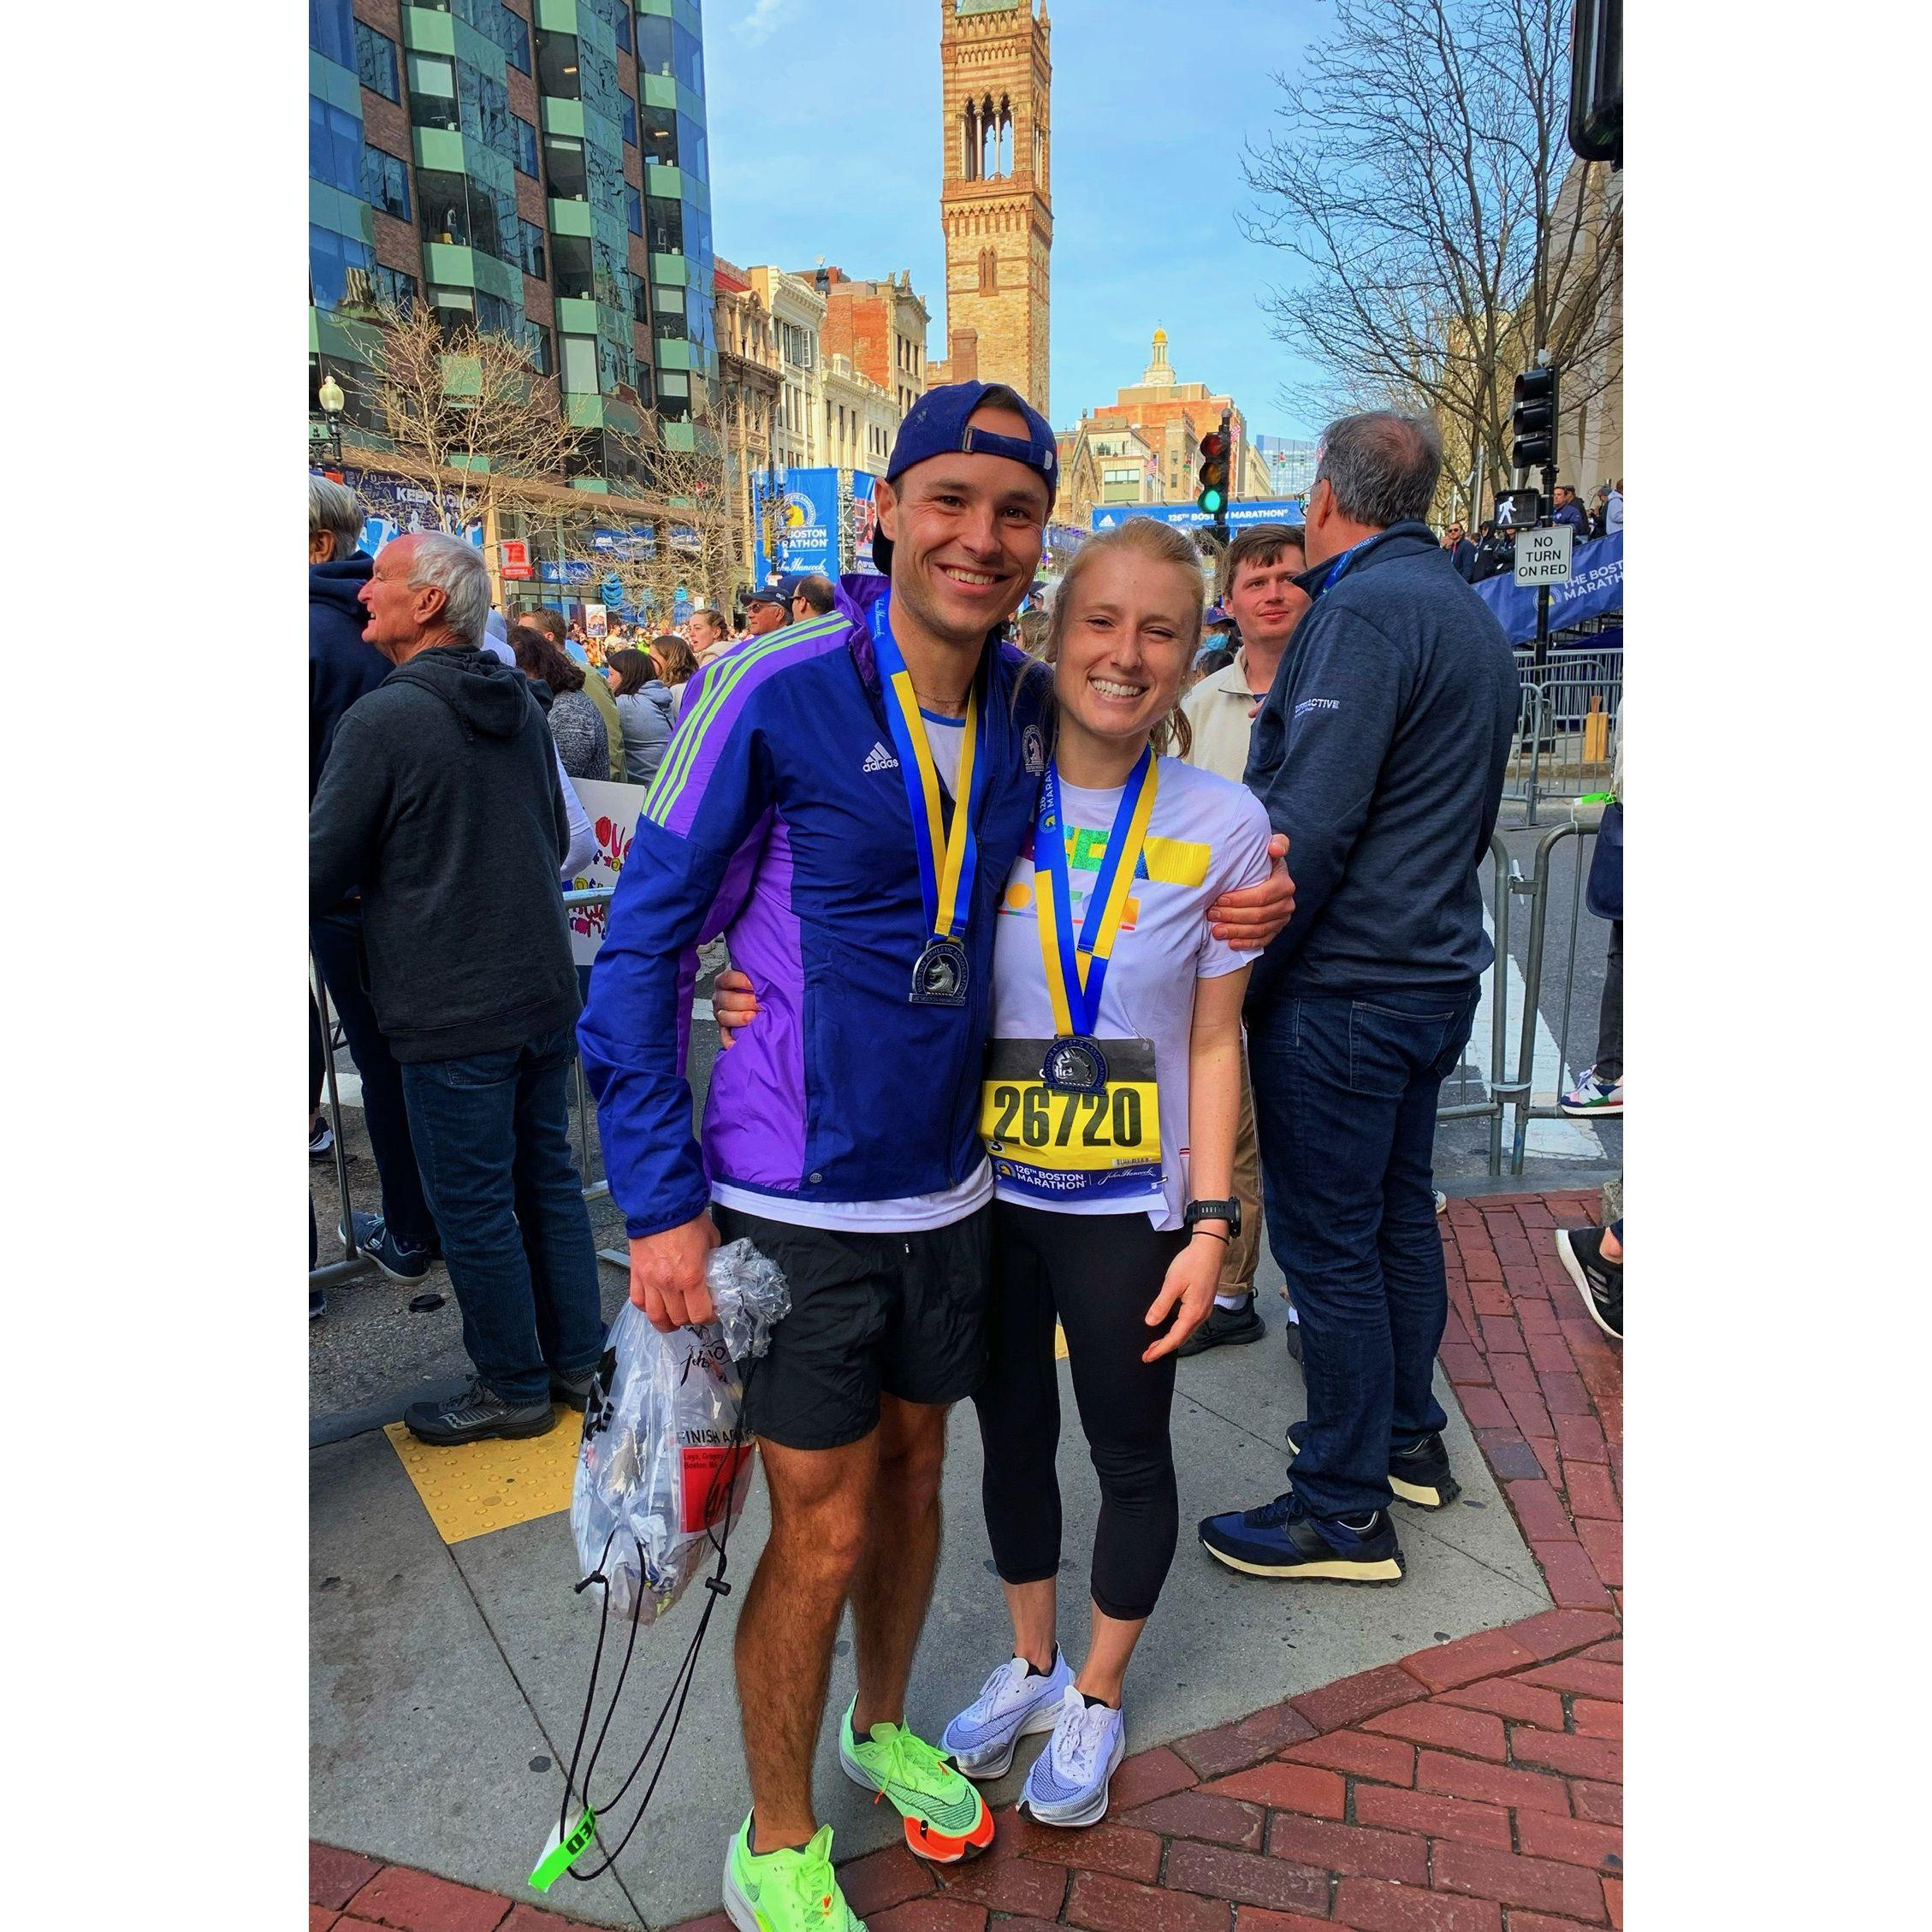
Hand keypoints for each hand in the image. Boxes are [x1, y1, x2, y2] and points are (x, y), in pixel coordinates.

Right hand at [629, 1212, 720, 1329]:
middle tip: (693, 1313)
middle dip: (689, 1319)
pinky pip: (637, 1300)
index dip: (708, 1318)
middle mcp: (669, 1283)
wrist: (661, 1203)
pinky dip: (646, 1307)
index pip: (700, 1314)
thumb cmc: (687, 1218)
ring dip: (666, 1322)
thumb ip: (712, 1258)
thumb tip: (714, 1268)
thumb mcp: (711, 1239)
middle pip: (678, 1318)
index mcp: (691, 1276)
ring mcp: (649, 1280)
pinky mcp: (636, 1274)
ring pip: (655, 1316)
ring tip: (673, 1320)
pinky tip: (654, 1304)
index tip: (711, 1314)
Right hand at [710, 968, 759, 1047]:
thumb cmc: (757, 987)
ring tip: (753, 1018)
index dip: (741, 981)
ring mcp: (721, 1014)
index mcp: (724, 981)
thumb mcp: (753, 977)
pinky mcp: (724, 1029)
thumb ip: (757, 976)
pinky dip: (729, 1040)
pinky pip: (724, 1036)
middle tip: (760, 1003)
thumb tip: (769, 978)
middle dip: (745, 1001)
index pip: (728, 978)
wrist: (757, 1001)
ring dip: (739, 1018)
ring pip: (724, 1017)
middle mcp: (720, 997)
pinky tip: (737, 1042)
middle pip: (726, 999)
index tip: (755, 984)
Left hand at [1142, 1233, 1225, 1361]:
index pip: (1175, 1338)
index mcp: (1193, 1312)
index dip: (1160, 1349)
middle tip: (1149, 1354)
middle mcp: (1201, 1314)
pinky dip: (1179, 1331)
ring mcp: (1204, 1309)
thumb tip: (1151, 1323)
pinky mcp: (1204, 1303)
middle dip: (1165, 1348)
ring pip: (1187, 1332)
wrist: (1210, 1248)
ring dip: (1172, 1340)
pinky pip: (1190, 1324)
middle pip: (1182, 1338)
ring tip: (1157, 1344)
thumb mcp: (1172, 1283)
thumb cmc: (1193, 1262)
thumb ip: (1161, 1305)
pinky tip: (1171, 1328)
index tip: (1148, 1356)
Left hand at [1208, 834, 1294, 945]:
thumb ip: (1277, 843)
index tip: (1219, 899)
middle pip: (1258, 915)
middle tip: (1211, 914)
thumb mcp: (1271, 846)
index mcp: (1284, 883)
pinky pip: (1262, 941)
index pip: (1262, 896)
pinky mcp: (1276, 930)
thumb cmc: (1263, 860)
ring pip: (1258, 930)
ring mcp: (1282, 919)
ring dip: (1235, 931)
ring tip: (1216, 930)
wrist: (1265, 874)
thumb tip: (1274, 847)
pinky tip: (1230, 944)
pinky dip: (1246, 944)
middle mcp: (1287, 903)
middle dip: (1232, 916)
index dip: (1240, 900)